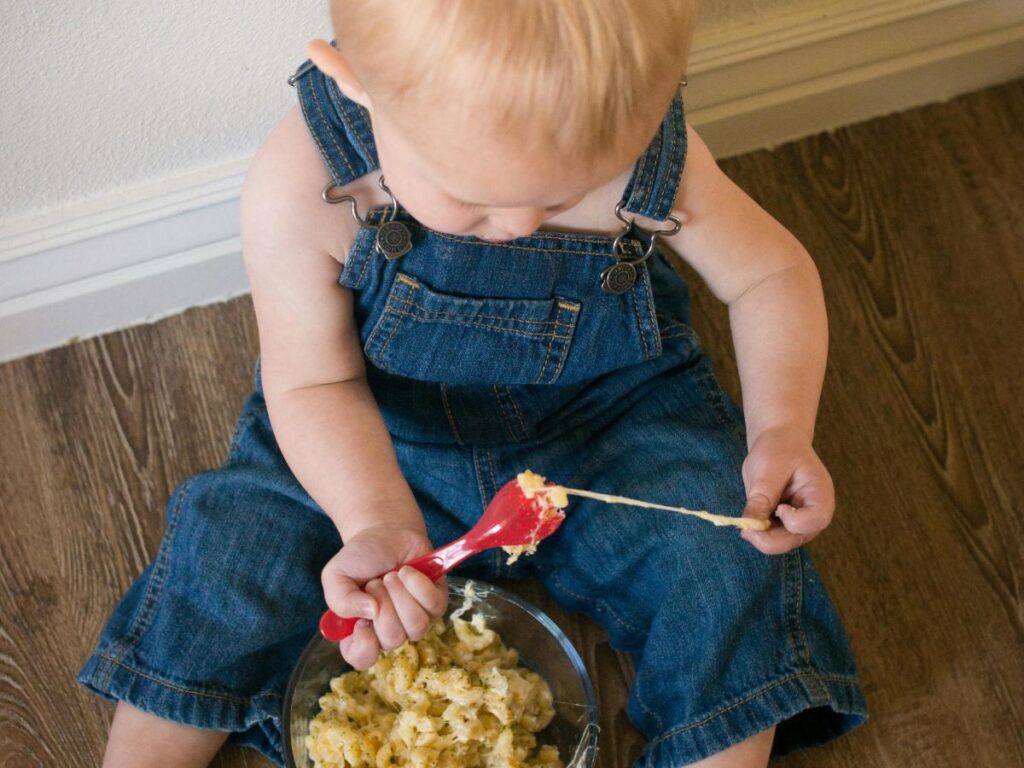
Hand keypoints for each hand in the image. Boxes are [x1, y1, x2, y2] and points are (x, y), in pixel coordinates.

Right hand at [321, 524, 446, 669]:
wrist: (386, 532)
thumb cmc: (360, 557)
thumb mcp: (336, 575)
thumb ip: (340, 600)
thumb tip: (369, 613)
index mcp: (360, 631)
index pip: (362, 658)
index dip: (364, 644)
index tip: (361, 620)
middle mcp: (388, 631)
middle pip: (392, 640)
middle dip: (383, 605)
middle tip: (376, 582)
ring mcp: (414, 620)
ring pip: (416, 627)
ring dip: (401, 595)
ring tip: (391, 576)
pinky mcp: (435, 604)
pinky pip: (433, 607)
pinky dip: (418, 585)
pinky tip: (407, 571)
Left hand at [739, 425, 834, 554]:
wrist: (779, 442)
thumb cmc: (779, 449)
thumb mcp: (769, 468)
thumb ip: (762, 497)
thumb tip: (749, 525)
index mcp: (821, 496)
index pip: (814, 521)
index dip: (792, 520)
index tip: (778, 506)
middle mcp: (814, 514)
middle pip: (795, 539)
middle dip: (769, 538)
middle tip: (746, 529)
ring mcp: (800, 522)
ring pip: (781, 543)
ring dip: (761, 536)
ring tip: (747, 520)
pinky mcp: (784, 524)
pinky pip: (771, 537)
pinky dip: (758, 532)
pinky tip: (749, 520)